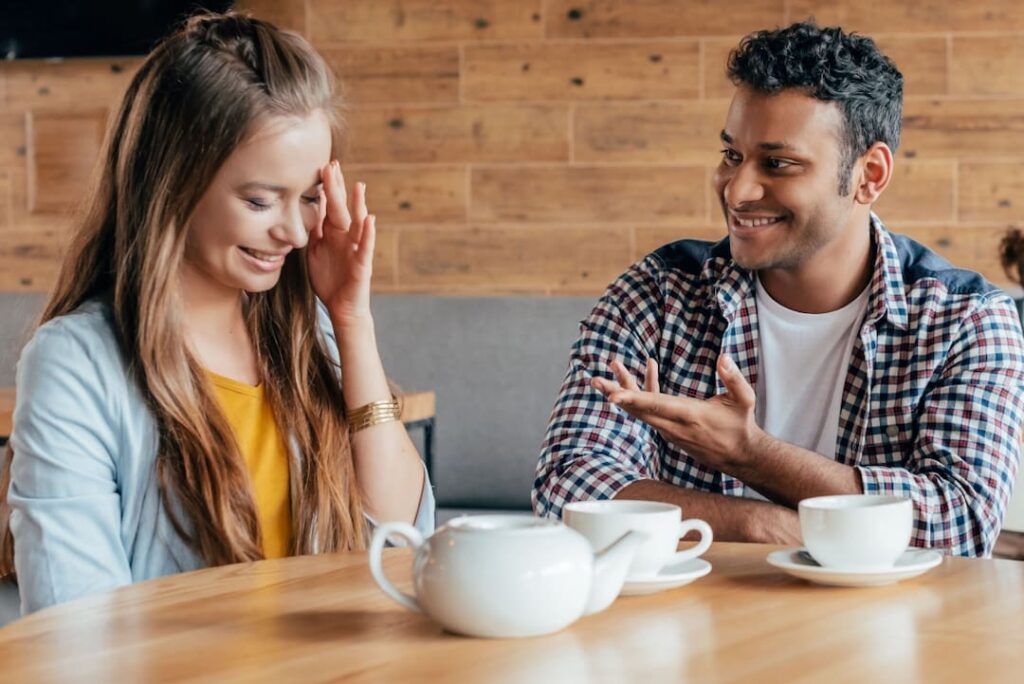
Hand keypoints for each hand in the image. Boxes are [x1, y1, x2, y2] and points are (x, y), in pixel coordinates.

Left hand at [307, 160, 375, 325]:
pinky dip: (369, 233)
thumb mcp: (315, 253)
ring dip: (358, 205)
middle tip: (333, 165)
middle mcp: (346, 238)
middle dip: (337, 188)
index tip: (323, 166)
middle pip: (342, 208)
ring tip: (359, 186)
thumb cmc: (330, 281)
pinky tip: (371, 220)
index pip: (329, 206)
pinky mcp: (362, 265)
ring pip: (358, 223)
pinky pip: (366, 247)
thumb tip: (305, 212)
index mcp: (333, 234)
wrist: (341, 308)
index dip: (327, 188)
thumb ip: (313, 233)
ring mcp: (356, 249)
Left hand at [590, 354, 767, 472]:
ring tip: (613, 366)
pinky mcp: (669, 430)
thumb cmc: (740, 425)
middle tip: (595, 380)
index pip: (656, 406)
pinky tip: (650, 369)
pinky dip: (644, 391)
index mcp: (690, 416)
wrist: (739, 455)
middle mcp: (674, 426)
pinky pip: (650, 410)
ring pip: (641, 410)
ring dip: (625, 389)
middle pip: (639, 409)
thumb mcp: (744, 399)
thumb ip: (733, 378)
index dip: (633, 399)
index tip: (612, 395)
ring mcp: (669, 430)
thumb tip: (723, 357)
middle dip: (615, 393)